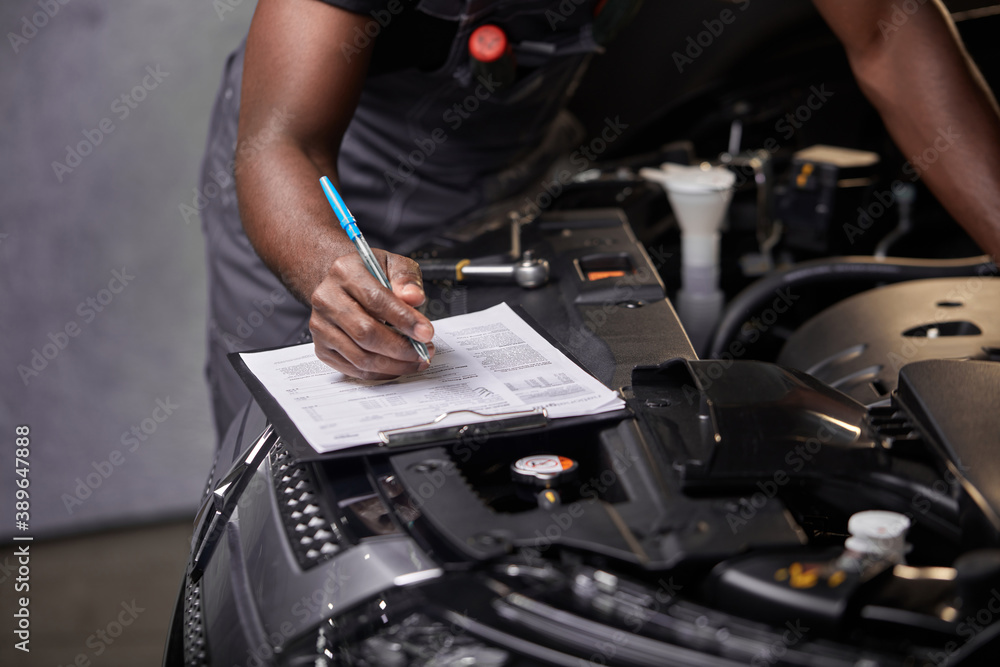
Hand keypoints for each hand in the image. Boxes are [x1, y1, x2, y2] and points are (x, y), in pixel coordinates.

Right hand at [309, 249, 434, 379]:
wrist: (340, 284)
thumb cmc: (370, 274)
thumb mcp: (392, 264)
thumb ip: (406, 278)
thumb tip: (414, 298)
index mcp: (345, 272)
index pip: (376, 300)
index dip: (404, 320)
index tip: (426, 333)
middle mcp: (327, 299)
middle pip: (365, 333)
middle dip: (401, 348)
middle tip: (425, 351)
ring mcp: (321, 326)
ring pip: (360, 357)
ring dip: (394, 365)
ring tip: (416, 359)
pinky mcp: (322, 347)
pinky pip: (354, 369)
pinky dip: (380, 373)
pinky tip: (398, 366)